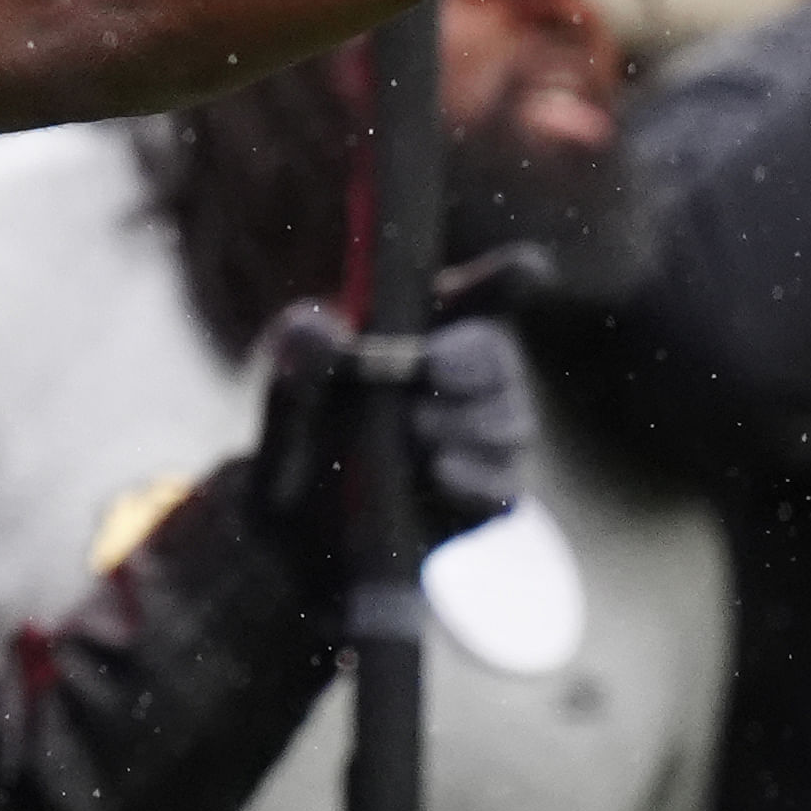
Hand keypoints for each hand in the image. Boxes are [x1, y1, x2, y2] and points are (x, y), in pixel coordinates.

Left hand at [245, 304, 524, 572]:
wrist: (293, 541)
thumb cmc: (295, 447)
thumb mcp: (283, 401)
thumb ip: (297, 363)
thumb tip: (324, 333)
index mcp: (419, 336)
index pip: (479, 296)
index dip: (508, 279)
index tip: (528, 269)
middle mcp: (461, 383)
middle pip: (499, 356)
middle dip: (474, 357)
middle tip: (434, 363)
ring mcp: (481, 443)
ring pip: (512, 421)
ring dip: (466, 421)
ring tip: (413, 431)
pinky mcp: (484, 500)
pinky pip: (506, 487)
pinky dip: (475, 477)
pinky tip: (439, 473)